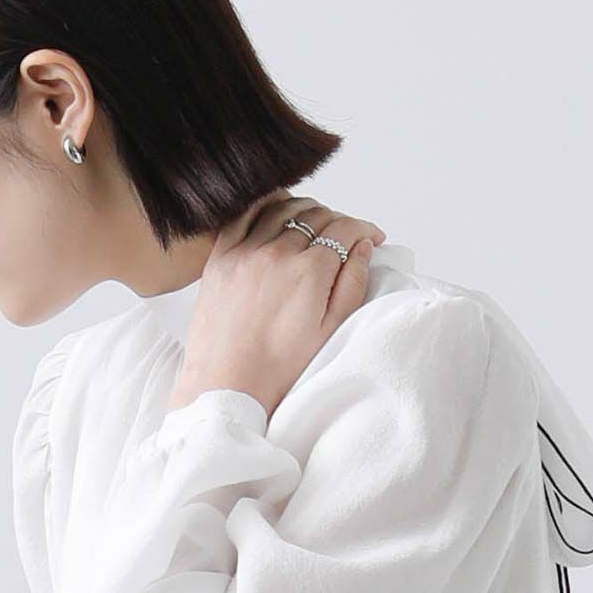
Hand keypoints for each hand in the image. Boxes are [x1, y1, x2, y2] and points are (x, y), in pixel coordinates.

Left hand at [166, 191, 387, 419]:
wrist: (226, 386)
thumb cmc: (278, 368)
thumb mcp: (329, 332)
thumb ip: (352, 285)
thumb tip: (364, 248)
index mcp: (309, 273)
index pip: (344, 231)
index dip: (364, 229)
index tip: (372, 237)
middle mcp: (277, 254)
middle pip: (316, 216)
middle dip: (338, 222)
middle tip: (345, 237)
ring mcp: (245, 252)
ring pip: (283, 208)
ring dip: (305, 210)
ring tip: (315, 224)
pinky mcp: (220, 258)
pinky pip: (244, 215)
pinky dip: (265, 206)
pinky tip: (276, 210)